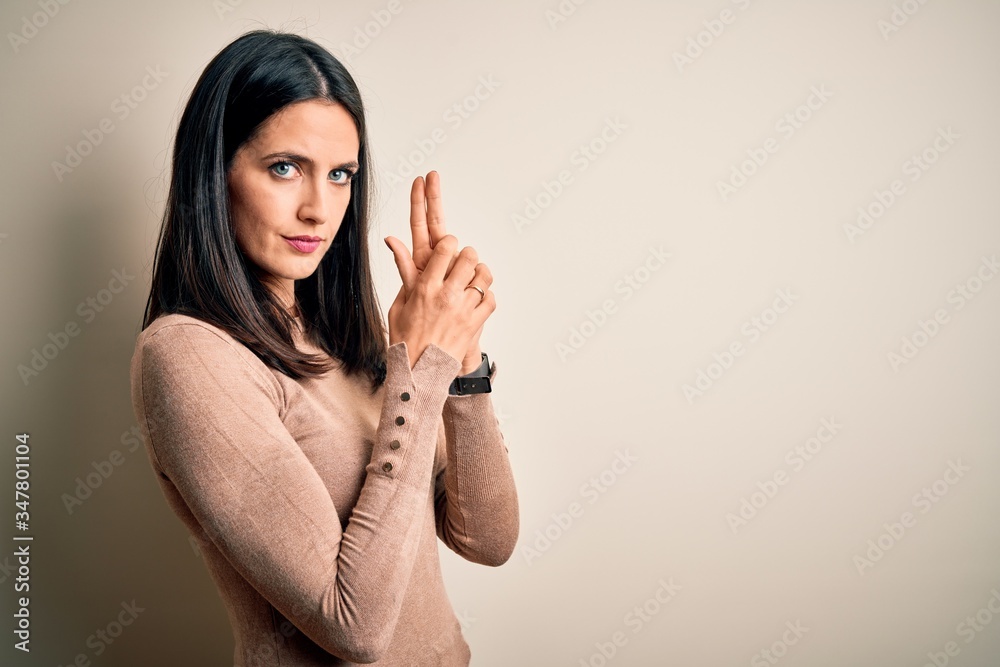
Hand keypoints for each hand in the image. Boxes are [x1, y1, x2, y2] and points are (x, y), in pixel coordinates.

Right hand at [385, 234, 494, 369]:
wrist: (419, 371)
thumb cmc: (406, 339)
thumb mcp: (398, 304)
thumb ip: (404, 273)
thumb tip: (392, 241)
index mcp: (425, 289)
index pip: (444, 250)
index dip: (449, 242)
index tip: (449, 244)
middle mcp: (446, 296)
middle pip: (469, 259)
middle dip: (468, 254)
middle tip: (465, 259)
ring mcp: (463, 310)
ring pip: (484, 277)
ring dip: (480, 272)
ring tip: (475, 275)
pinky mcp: (474, 324)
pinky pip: (491, 300)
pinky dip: (488, 295)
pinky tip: (479, 297)